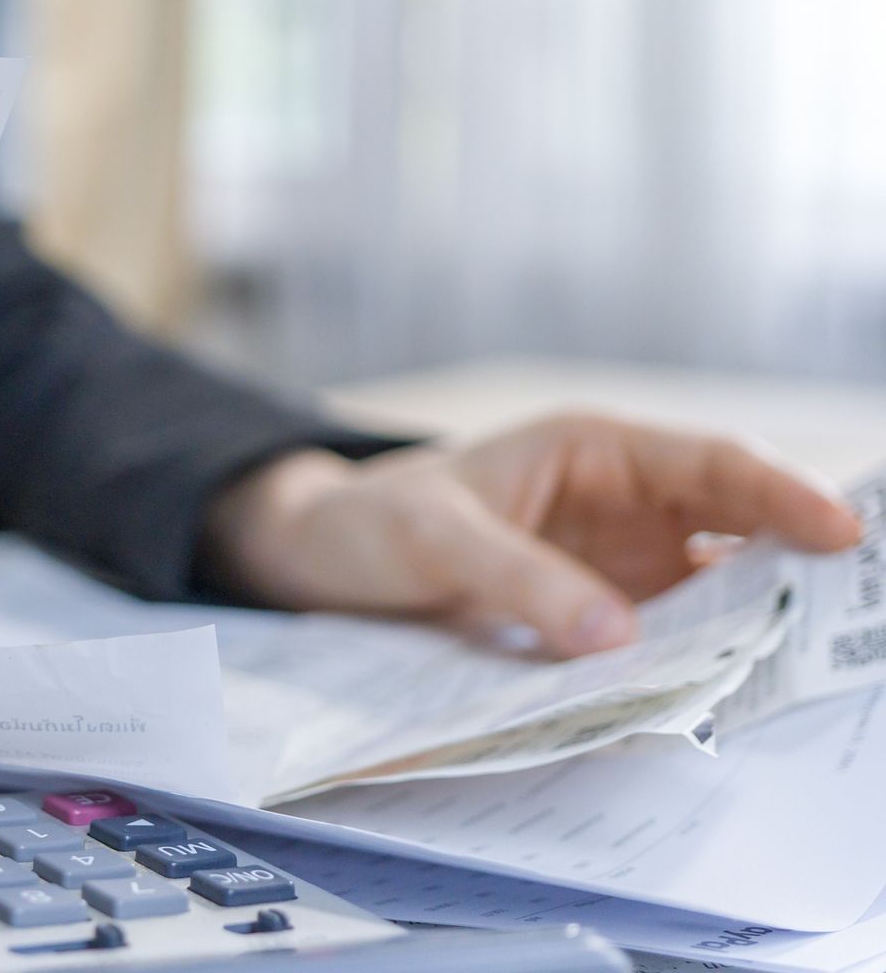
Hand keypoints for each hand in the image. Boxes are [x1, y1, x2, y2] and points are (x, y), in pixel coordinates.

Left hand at [204, 414, 861, 656]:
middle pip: (734, 529)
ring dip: (753, 626)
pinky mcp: (592, 615)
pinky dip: (693, 661)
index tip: (840, 534)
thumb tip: (615, 637)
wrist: (317, 559)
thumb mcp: (434, 538)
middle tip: (852, 621)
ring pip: (710, 591)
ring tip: (804, 670)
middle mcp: (619, 504)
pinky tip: (721, 697)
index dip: (782, 495)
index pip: (710, 464)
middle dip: (797, 566)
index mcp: (592, 451)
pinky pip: (661, 637)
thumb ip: (520, 580)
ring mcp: (614, 563)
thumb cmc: (370, 522)